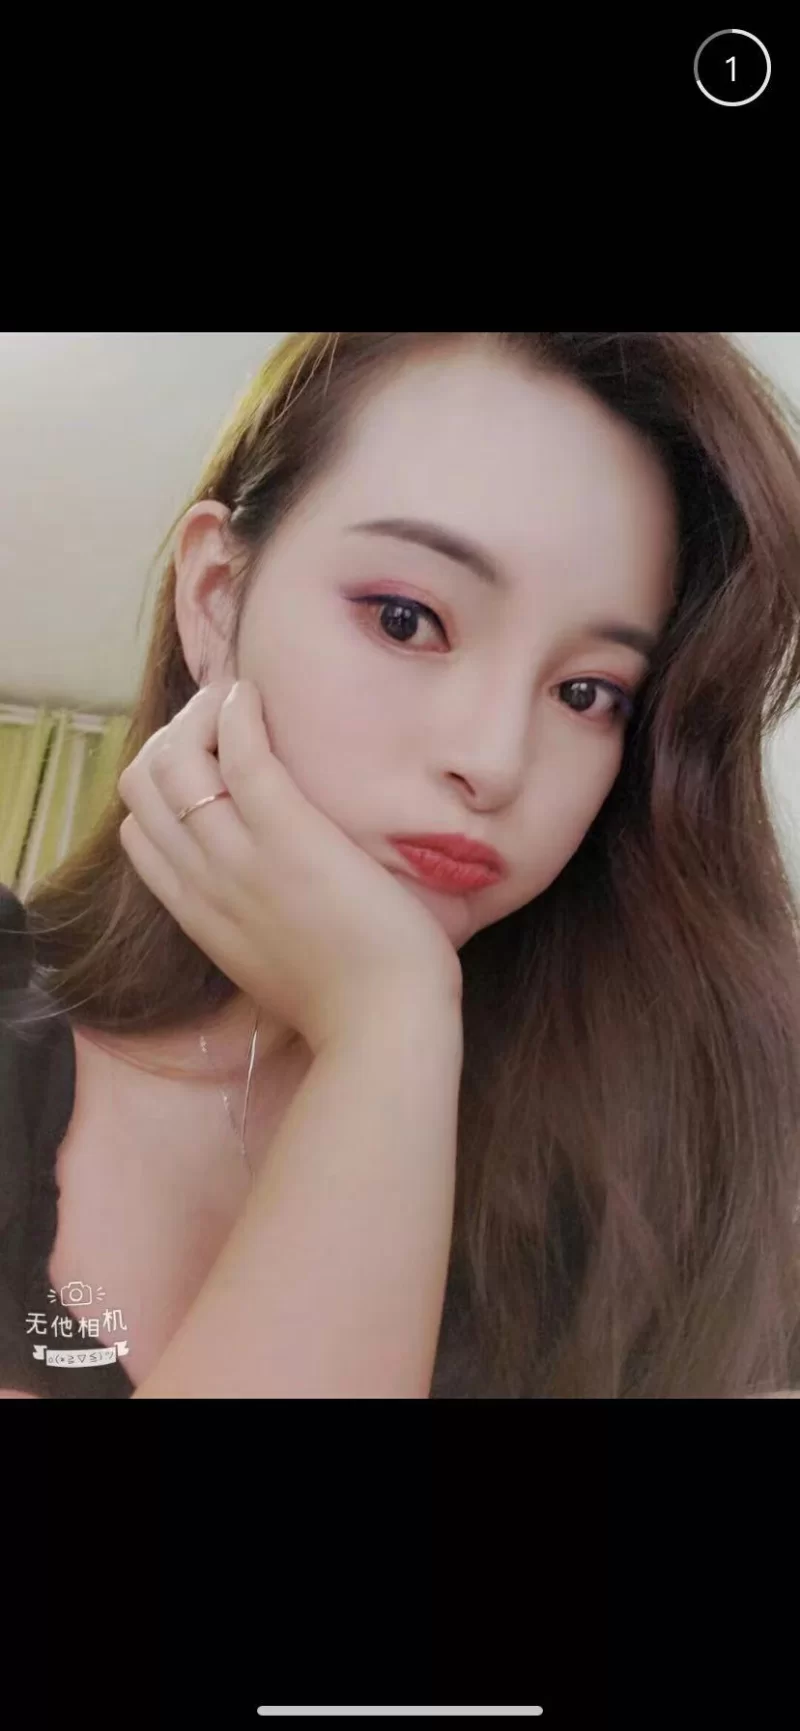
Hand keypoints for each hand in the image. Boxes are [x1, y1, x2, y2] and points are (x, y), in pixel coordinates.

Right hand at [117, 679, 461, 1051]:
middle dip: (171, 740)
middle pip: (142, 785)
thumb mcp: (273, 963)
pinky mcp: (288, 836)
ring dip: (201, 716)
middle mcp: (203, 880)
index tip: (205, 766)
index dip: (161, 789)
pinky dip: (238, 712)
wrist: (382, 1027)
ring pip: (174, 761)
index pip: (139, 832)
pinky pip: (240, 752)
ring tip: (239, 703)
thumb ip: (254, 921)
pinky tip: (256, 698)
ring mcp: (240, 857)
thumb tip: (272, 891)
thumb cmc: (349, 1001)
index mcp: (197, 914)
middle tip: (220, 723)